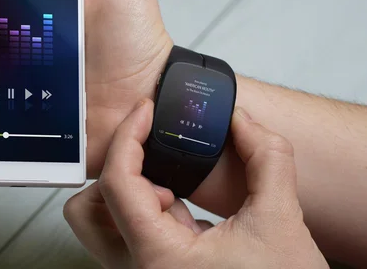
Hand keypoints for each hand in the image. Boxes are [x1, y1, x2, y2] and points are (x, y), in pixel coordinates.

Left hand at [63, 101, 328, 268]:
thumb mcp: (281, 221)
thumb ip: (266, 158)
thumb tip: (243, 120)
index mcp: (157, 258)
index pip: (116, 183)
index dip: (127, 135)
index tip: (146, 112)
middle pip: (86, 212)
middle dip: (116, 176)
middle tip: (151, 161)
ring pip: (102, 226)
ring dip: (131, 197)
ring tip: (173, 193)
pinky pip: (126, 237)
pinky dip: (147, 214)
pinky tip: (183, 213)